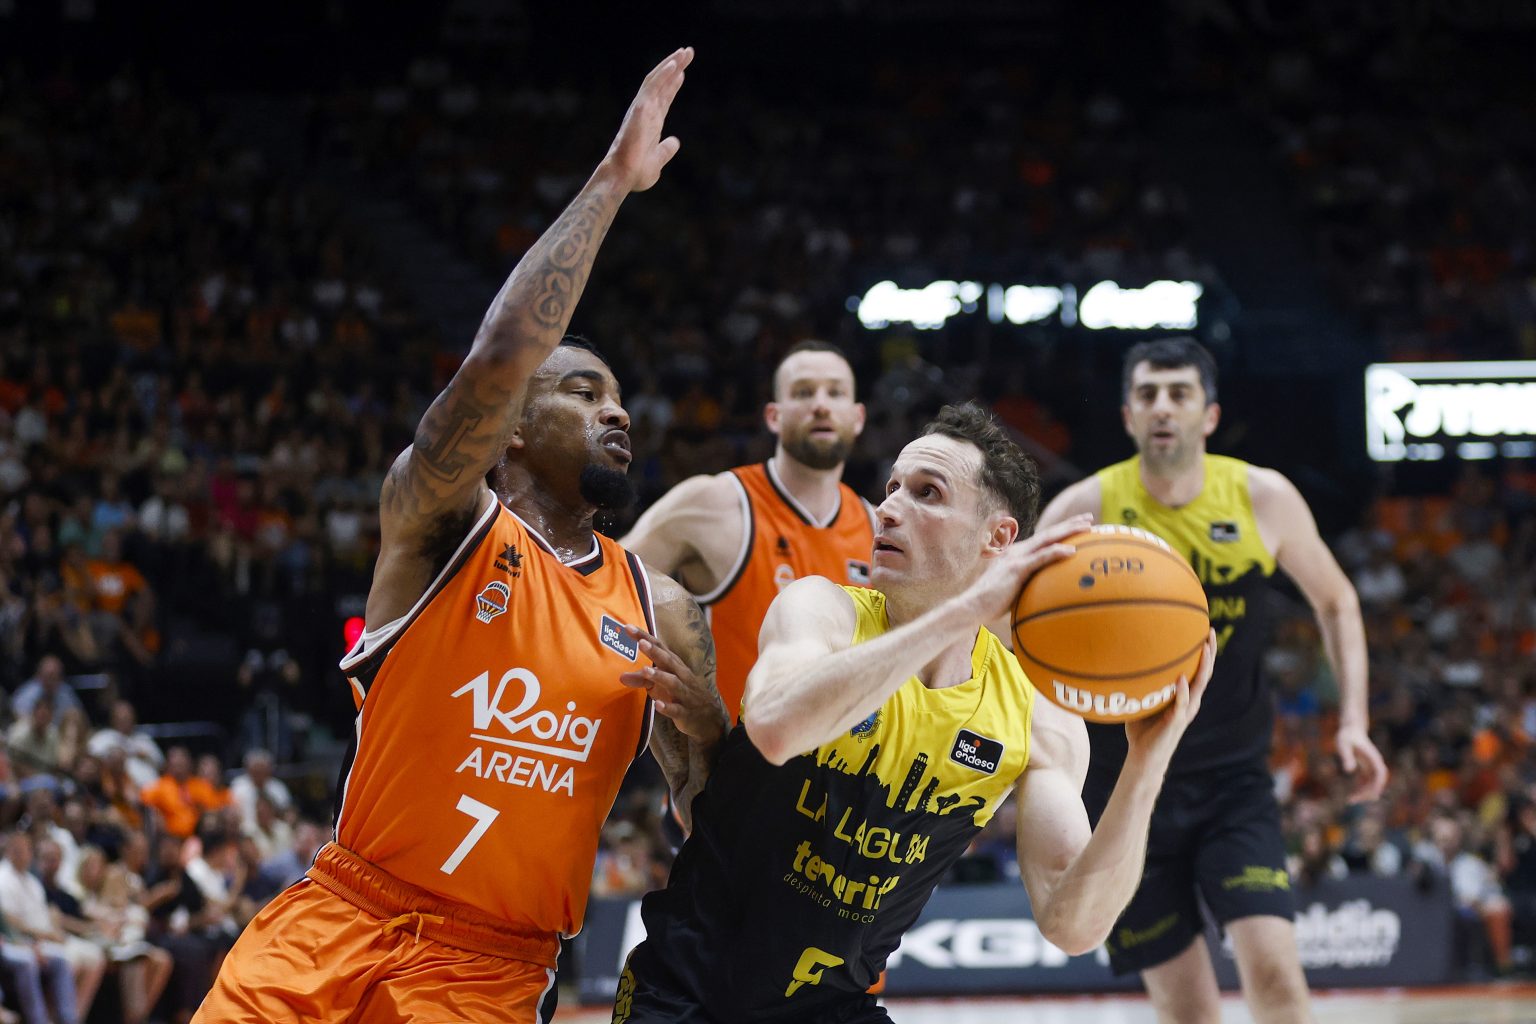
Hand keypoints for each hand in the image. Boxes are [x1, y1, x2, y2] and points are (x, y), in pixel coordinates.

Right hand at [602, 47, 692, 192]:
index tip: (682, 72)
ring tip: (685, 52)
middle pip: (662, 84)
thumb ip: (666, 150)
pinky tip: (675, 65)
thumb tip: (675, 142)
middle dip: (676, 67)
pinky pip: (652, 88)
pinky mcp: (640, 110)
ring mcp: (642, 109)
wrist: (623, 177)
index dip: (673, 84)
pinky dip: (663, 75)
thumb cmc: (636, 173)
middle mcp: (646, 112)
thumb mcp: (658, 161)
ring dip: (671, 64)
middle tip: (688, 52)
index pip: (664, 98)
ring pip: (657, 80)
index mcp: (651, 123)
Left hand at [620, 623, 727, 743]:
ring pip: (673, 683)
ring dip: (659, 676)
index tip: (628, 627)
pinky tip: (657, 705)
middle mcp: (680, 675)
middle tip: (641, 643)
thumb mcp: (660, 684)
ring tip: (645, 670)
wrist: (709, 716)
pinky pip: (676, 709)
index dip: (644, 637)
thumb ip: (641, 679)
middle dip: (654, 652)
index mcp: (673, 665)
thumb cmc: (680, 693)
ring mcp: (684, 693)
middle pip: (668, 661)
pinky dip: (667, 707)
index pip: (659, 647)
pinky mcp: (685, 712)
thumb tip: (621, 677)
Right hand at [961, 514, 1092, 622]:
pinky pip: (1041, 558)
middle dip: (1070, 524)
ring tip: (1088, 527)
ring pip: (1047, 539)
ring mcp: (1017, 558)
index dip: (1062, 530)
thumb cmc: (991, 604)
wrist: (972, 606)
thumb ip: (1028, 587)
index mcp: (1018, 554)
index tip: (1079, 526)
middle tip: (1090, 518)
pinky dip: (1057, 552)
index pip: (1044, 539)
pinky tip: (1072, 551)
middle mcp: (1018, 551)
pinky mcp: (1017, 569)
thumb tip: (1045, 595)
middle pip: (1049, 533)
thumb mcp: (1013, 591)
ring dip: (1068, 531)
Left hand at [1124, 628, 1216, 766]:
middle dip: (1209, 651)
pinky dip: (1182, 692)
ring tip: (1204, 649)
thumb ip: (1142, 683)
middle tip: (1209, 630)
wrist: (1143, 756)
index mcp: (1184, 696)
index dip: (1203, 650)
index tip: (1203, 628)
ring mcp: (1185, 711)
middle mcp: (1189, 701)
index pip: (1198, 669)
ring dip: (1203, 667)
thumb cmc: (1141, 728)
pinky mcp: (1175, 722)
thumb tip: (1124, 659)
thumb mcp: (1142, 700)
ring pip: (1199, 686)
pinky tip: (1180, 679)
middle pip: (1205, 672)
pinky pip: (1181, 704)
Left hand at [1336, 724, 1387, 802]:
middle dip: (1368, 792)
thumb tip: (1349, 770)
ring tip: (1351, 800)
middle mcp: (1375, 763)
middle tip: (1353, 800)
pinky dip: (1361, 788)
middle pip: (1377, 781)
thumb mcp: (1343, 744)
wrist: (1351, 728)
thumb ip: (1346, 757)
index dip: (1376, 785)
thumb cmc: (1346, 736)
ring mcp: (1371, 765)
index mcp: (1373, 757)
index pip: (1380, 774)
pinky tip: (1352, 795)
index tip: (1369, 795)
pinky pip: (1366, 781)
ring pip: (1372, 783)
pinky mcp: (1366, 767)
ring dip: (1364, 792)